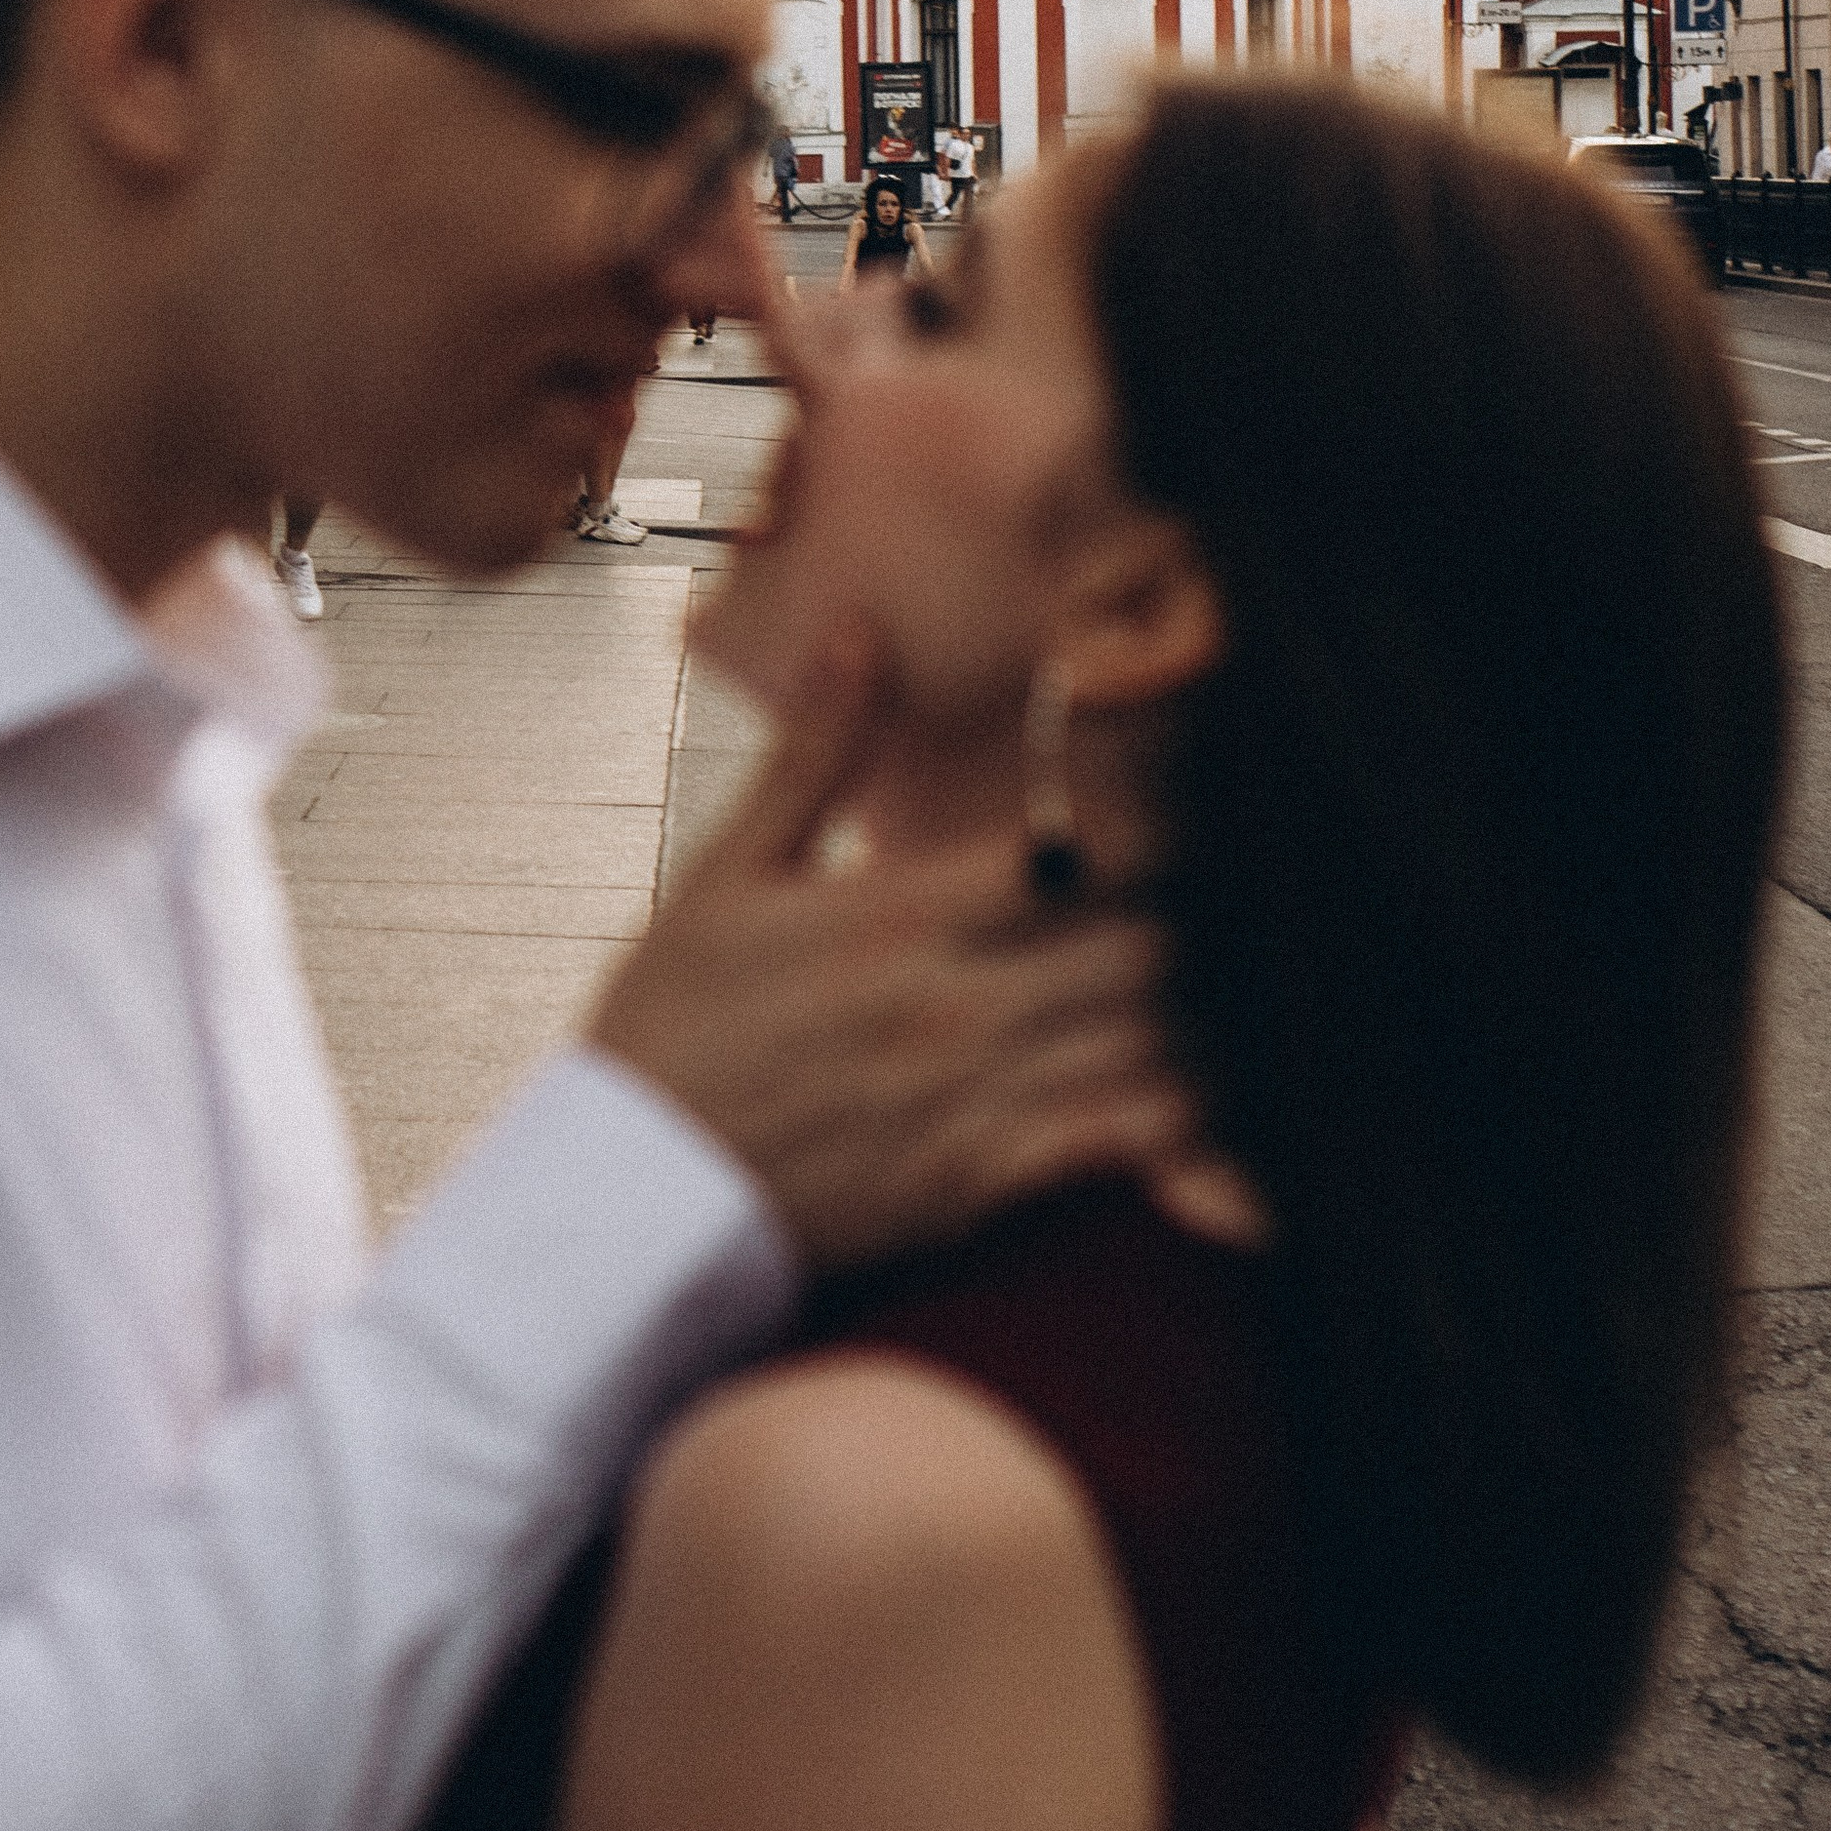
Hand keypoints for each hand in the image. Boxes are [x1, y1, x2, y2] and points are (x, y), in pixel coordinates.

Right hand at [589, 630, 1189, 1272]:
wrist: (621, 1198)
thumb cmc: (670, 1027)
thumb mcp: (724, 875)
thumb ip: (813, 755)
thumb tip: (859, 631)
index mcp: (895, 917)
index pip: (1070, 853)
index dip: (1144, 827)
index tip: (1174, 809)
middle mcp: (948, 1009)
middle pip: (1138, 951)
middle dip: (1182, 922)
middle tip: (1208, 902)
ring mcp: (968, 1107)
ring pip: (1143, 1049)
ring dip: (1184, 1016)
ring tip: (1207, 989)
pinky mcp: (973, 1194)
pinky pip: (1114, 1151)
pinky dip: (1166, 1119)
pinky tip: (1184, 1090)